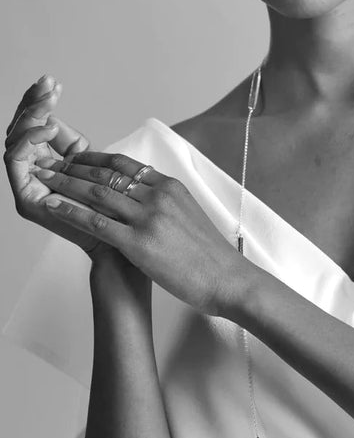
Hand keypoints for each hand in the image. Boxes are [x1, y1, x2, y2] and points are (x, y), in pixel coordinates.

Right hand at [4, 74, 115, 262]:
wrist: (121, 246)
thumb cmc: (115, 209)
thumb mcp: (95, 166)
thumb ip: (75, 145)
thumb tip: (55, 115)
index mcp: (49, 164)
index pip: (35, 126)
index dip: (39, 102)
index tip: (52, 81)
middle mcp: (33, 174)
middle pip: (20, 130)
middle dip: (32, 103)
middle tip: (46, 83)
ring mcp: (27, 186)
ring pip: (14, 139)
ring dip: (30, 116)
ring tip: (47, 102)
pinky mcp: (24, 198)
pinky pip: (14, 159)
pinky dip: (29, 139)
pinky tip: (49, 126)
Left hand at [30, 149, 243, 313]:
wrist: (227, 279)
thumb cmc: (210, 255)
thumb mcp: (190, 215)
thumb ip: (164, 203)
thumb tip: (142, 199)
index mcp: (170, 187)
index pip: (124, 164)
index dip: (94, 158)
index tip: (73, 158)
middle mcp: (158, 196)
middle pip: (106, 174)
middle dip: (71, 167)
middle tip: (47, 163)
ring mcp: (148, 219)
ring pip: (97, 193)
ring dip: (65, 183)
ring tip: (42, 178)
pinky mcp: (139, 243)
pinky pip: (96, 223)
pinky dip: (70, 212)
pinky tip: (52, 206)